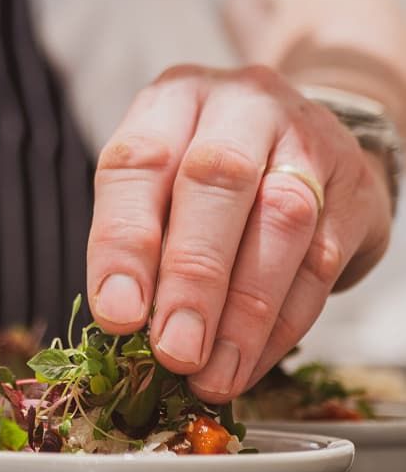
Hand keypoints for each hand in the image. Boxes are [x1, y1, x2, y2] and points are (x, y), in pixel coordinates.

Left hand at [87, 65, 391, 402]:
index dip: (125, 242)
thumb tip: (126, 319)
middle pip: (216, 179)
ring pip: (279, 220)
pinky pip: (321, 260)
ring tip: (213, 372)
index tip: (118, 314)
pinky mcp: (353, 186)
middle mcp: (241, 105)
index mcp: (174, 99)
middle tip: (174, 350)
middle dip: (192, 276)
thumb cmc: (208, 170)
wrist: (302, 137)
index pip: (139, 162)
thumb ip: (140, 237)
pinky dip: (283, 322)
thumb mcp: (160, 181)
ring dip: (243, 312)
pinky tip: (251, 359)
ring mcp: (306, 138)